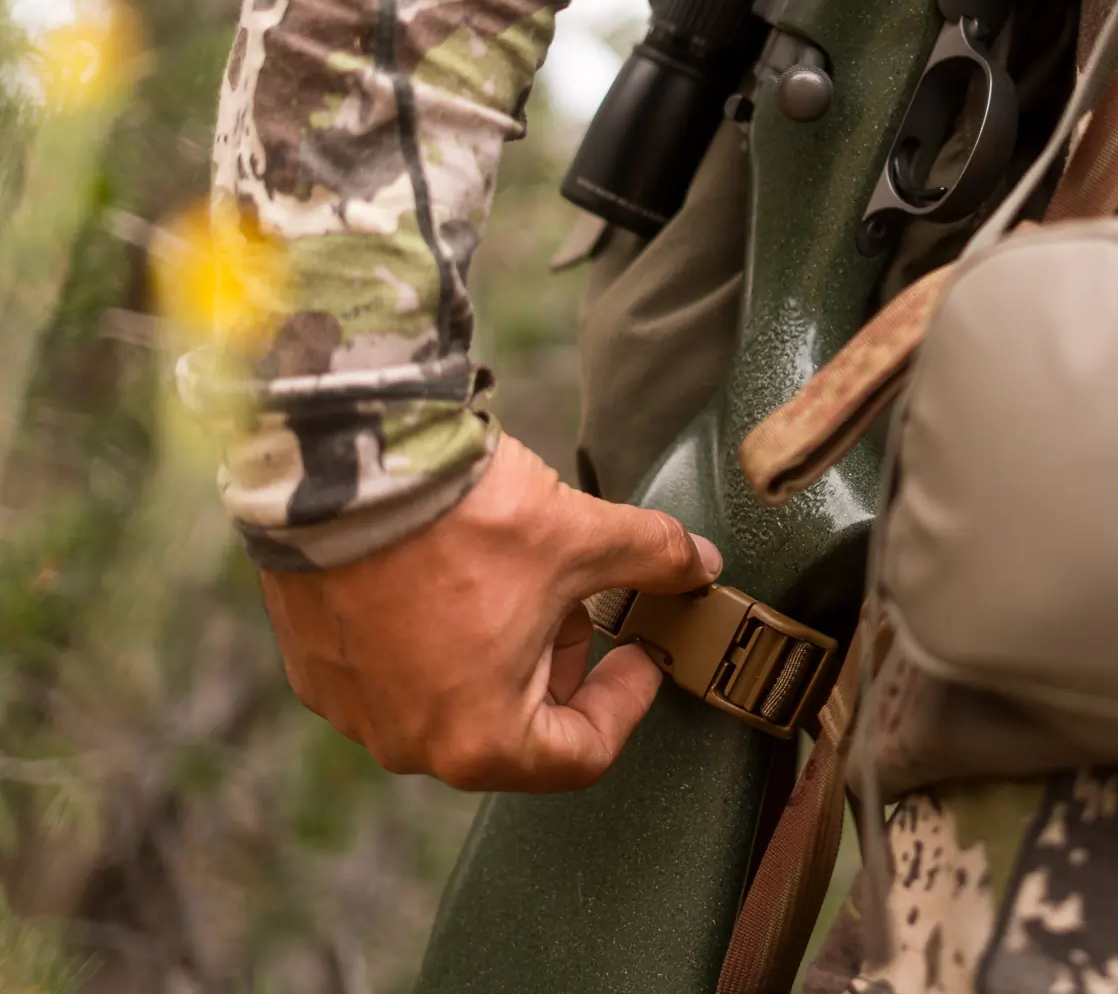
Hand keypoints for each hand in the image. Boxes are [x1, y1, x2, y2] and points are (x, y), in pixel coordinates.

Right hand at [260, 437, 721, 792]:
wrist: (342, 465)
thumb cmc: (461, 521)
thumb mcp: (583, 537)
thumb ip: (655, 559)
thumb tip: (698, 563)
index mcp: (481, 742)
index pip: (582, 753)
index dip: (627, 699)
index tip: (641, 654)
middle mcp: (408, 743)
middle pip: (517, 725)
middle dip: (562, 663)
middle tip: (583, 602)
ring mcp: (353, 707)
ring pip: (457, 693)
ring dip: (501, 646)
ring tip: (519, 576)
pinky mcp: (317, 664)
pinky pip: (397, 666)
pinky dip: (438, 633)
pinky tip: (456, 572)